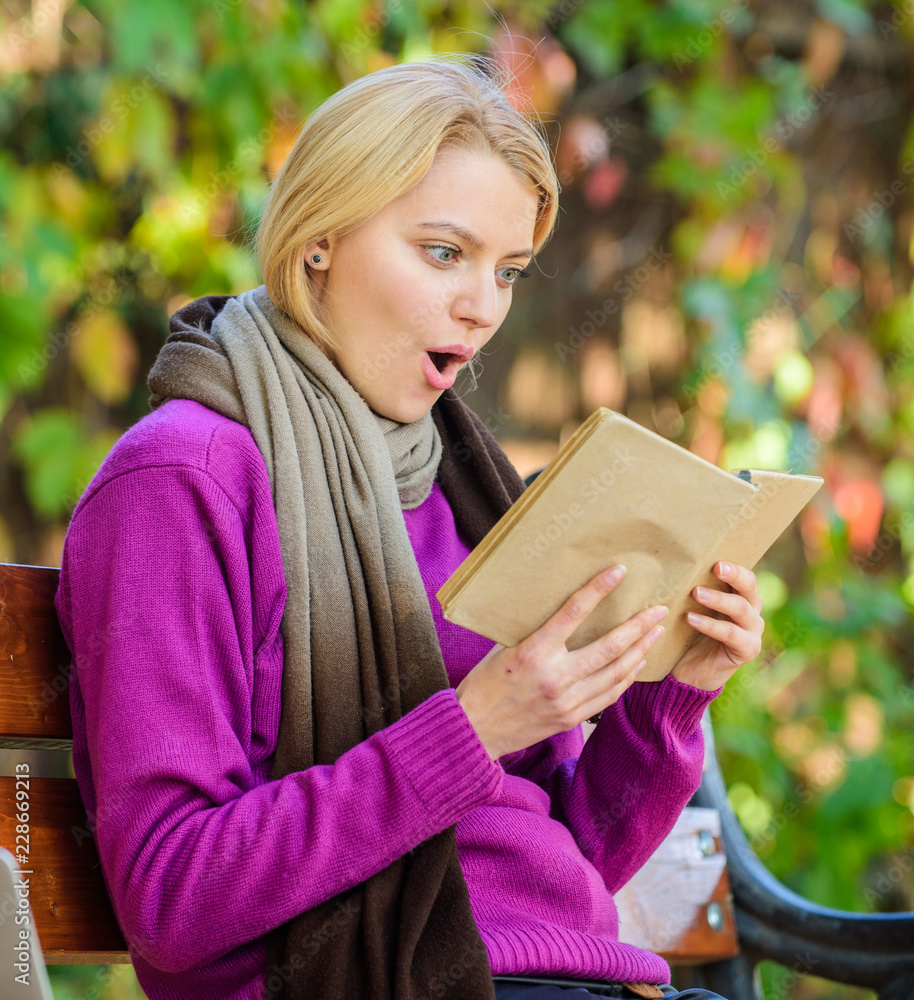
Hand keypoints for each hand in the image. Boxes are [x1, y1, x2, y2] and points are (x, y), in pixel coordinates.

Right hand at [455, 565, 667, 759]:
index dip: (598, 589)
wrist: (474, 731)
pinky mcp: (571, 718)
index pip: (573, 613)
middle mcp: (554, 677)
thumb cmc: (484, 684)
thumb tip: (560, 613)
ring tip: (655, 633)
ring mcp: (566, 700)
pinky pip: (608, 695)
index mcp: (533, 652)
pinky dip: (626, 678)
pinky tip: (637, 664)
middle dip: (638, 626)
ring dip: (640, 650)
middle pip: (609, 646)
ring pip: (616, 672)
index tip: (619, 572)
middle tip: (658, 609)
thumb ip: (534, 634)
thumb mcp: (504, 650)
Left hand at [671, 561, 763, 691]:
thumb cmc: (688, 633)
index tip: (715, 560)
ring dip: (718, 599)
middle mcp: (752, 612)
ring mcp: (752, 631)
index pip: (745, 576)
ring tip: (695, 593)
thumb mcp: (692, 608)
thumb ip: (693, 589)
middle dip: (734, 575)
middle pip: (749, 588)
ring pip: (740, 609)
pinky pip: (730, 634)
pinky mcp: (747, 650)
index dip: (734, 567)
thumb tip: (674, 564)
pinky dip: (710, 625)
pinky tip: (690, 619)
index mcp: (742, 597)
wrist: (689, 673)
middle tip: (715, 568)